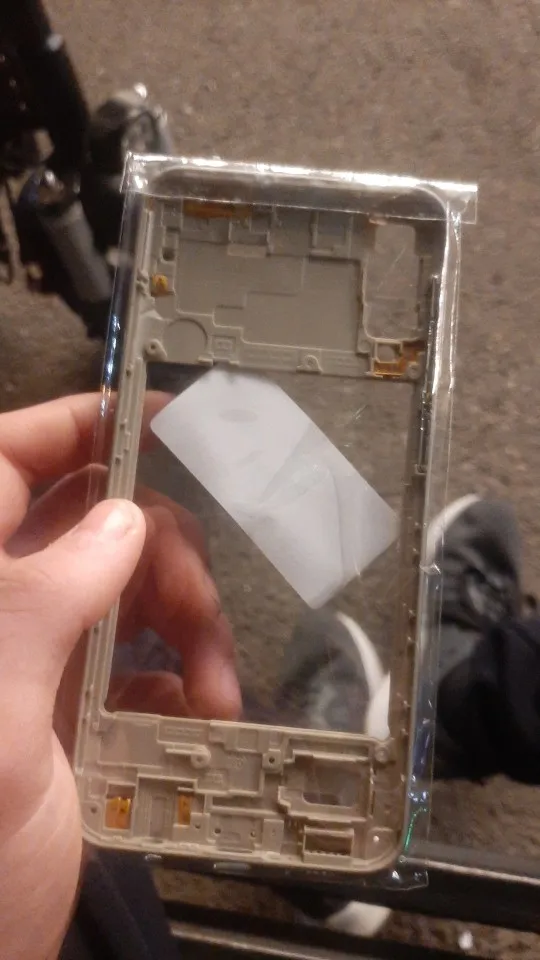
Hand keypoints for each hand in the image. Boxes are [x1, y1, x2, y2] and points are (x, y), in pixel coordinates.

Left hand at [0, 393, 239, 959]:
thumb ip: (45, 595)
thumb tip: (119, 521)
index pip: (12, 464)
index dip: (84, 427)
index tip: (163, 420)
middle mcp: (2, 606)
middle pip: (97, 525)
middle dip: (164, 557)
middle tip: (197, 609)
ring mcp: (37, 660)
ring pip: (133, 594)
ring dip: (189, 628)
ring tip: (215, 688)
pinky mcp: (75, 714)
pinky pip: (143, 667)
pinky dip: (181, 680)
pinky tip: (198, 711)